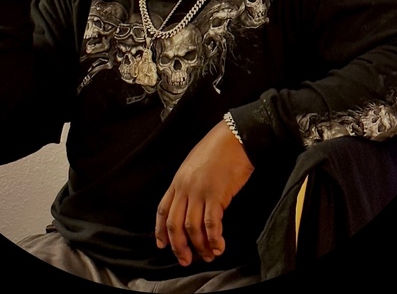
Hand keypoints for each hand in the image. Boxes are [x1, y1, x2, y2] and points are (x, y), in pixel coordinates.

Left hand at [155, 120, 254, 266]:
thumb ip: (189, 183)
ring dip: (199, 246)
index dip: (160, 230)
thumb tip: (192, 204)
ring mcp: (199, 191)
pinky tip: (219, 246)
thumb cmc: (218, 148)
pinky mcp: (216, 194)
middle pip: (174, 223)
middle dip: (178, 246)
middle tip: (186, 260)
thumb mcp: (195, 164)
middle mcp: (185, 187)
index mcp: (178, 180)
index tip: (163, 245)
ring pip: (192, 227)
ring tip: (208, 255)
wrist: (235, 136)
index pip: (162, 210)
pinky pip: (210, 224)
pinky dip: (214, 239)